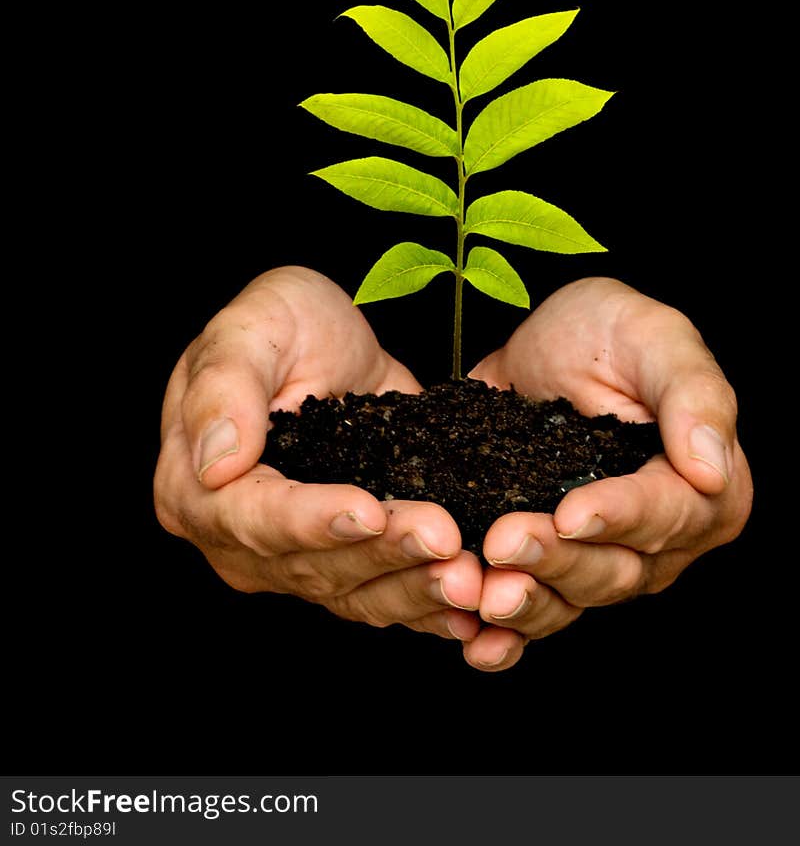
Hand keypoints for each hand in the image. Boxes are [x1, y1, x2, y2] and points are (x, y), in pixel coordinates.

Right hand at [154, 267, 483, 643]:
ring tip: (470, 577)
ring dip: (415, 589)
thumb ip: (223, 387)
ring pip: (355, 592)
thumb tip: (215, 463)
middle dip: (383, 554)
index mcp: (197, 487)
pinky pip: (386, 595)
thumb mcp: (251, 327)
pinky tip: (474, 606)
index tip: (369, 511)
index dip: (311, 520)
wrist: (327, 336)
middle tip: (446, 538)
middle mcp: (241, 539)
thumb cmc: (278, 322)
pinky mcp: (347, 561)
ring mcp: (295, 558)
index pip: (252, 518)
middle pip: (311, 565)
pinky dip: (431, 605)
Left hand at [465, 277, 752, 670]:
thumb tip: (712, 469)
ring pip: (573, 598)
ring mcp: (604, 556)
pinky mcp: (553, 561)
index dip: (619, 517)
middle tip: (503, 541)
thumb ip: (694, 394)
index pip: (668, 513)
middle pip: (617, 568)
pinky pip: (537, 611)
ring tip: (484, 592)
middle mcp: (662, 538)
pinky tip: (477, 643)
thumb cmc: (611, 329)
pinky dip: (508, 636)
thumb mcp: (656, 336)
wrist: (545, 343)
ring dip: (528, 601)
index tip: (572, 512)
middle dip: (558, 559)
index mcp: (705, 488)